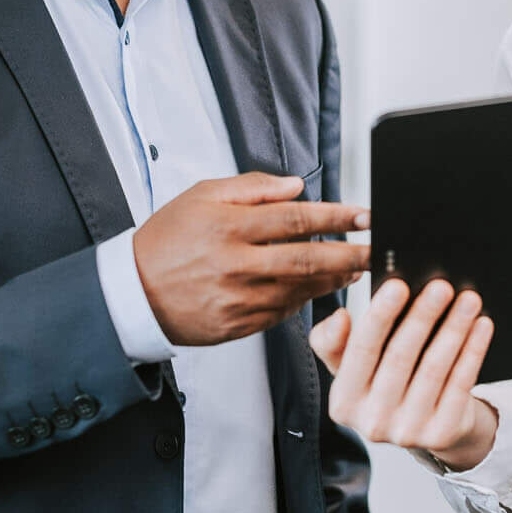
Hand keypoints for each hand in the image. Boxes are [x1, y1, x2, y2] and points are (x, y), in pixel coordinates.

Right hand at [134, 173, 369, 346]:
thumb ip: (252, 187)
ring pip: (301, 289)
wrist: (133, 293)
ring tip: (356, 268)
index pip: (296, 219)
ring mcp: (239, 300)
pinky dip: (305, 300)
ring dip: (334, 280)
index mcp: (229, 226)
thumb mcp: (202, 196)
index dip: (336, 217)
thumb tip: (296, 186)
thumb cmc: (166, 239)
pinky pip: (283, 313)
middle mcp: (237, 265)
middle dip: (351, 254)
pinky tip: (319, 289)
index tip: (365, 215)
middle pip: (309, 259)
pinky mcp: (238, 326)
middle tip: (378, 249)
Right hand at [314, 278, 497, 469]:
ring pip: (434, 370)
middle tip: (441, 286)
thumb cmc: (383, 383)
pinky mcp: (441, 435)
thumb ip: (334, 340)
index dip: (380, 316)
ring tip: (468, 300)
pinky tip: (481, 326)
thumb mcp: (352, 367)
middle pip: (400, 358)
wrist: (424, 425)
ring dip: (454, 330)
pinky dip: (472, 352)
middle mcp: (371, 422)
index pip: (360, 350)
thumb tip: (339, 317)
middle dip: (422, 317)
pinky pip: (460, 385)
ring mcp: (408, 433)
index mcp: (344, 401)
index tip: (399, 285)